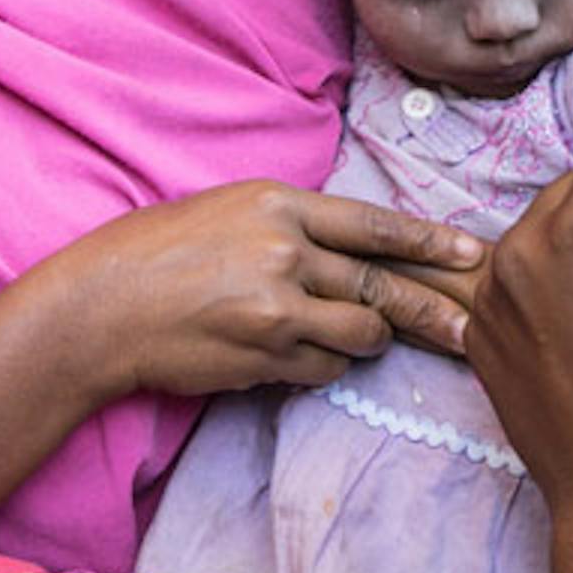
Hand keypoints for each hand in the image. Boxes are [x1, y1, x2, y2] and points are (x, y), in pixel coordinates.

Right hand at [45, 181, 486, 399]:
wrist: (99, 308)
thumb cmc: (157, 253)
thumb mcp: (229, 211)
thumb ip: (292, 225)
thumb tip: (355, 249)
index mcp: (278, 203)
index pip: (375, 224)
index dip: (431, 242)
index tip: (472, 254)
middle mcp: (285, 252)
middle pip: (384, 286)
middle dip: (433, 311)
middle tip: (469, 329)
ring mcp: (277, 308)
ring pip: (361, 334)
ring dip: (368, 340)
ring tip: (355, 336)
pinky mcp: (265, 356)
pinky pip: (324, 369)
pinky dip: (325, 366)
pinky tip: (301, 355)